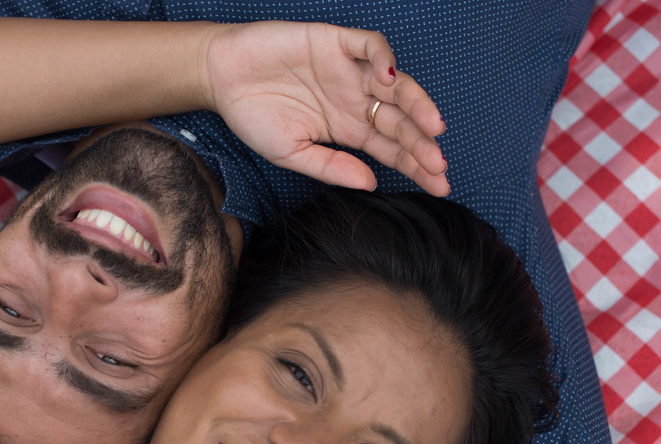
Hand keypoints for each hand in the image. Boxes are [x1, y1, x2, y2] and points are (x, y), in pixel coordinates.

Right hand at [201, 21, 447, 194]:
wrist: (221, 77)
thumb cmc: (253, 116)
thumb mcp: (291, 153)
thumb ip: (330, 167)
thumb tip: (370, 182)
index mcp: (348, 129)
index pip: (391, 149)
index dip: (416, 166)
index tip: (439, 185)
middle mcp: (355, 100)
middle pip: (400, 121)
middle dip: (422, 143)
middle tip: (439, 165)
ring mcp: (348, 71)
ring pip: (395, 85)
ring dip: (416, 104)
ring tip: (432, 126)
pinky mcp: (335, 42)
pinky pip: (368, 44)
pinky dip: (383, 56)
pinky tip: (389, 77)